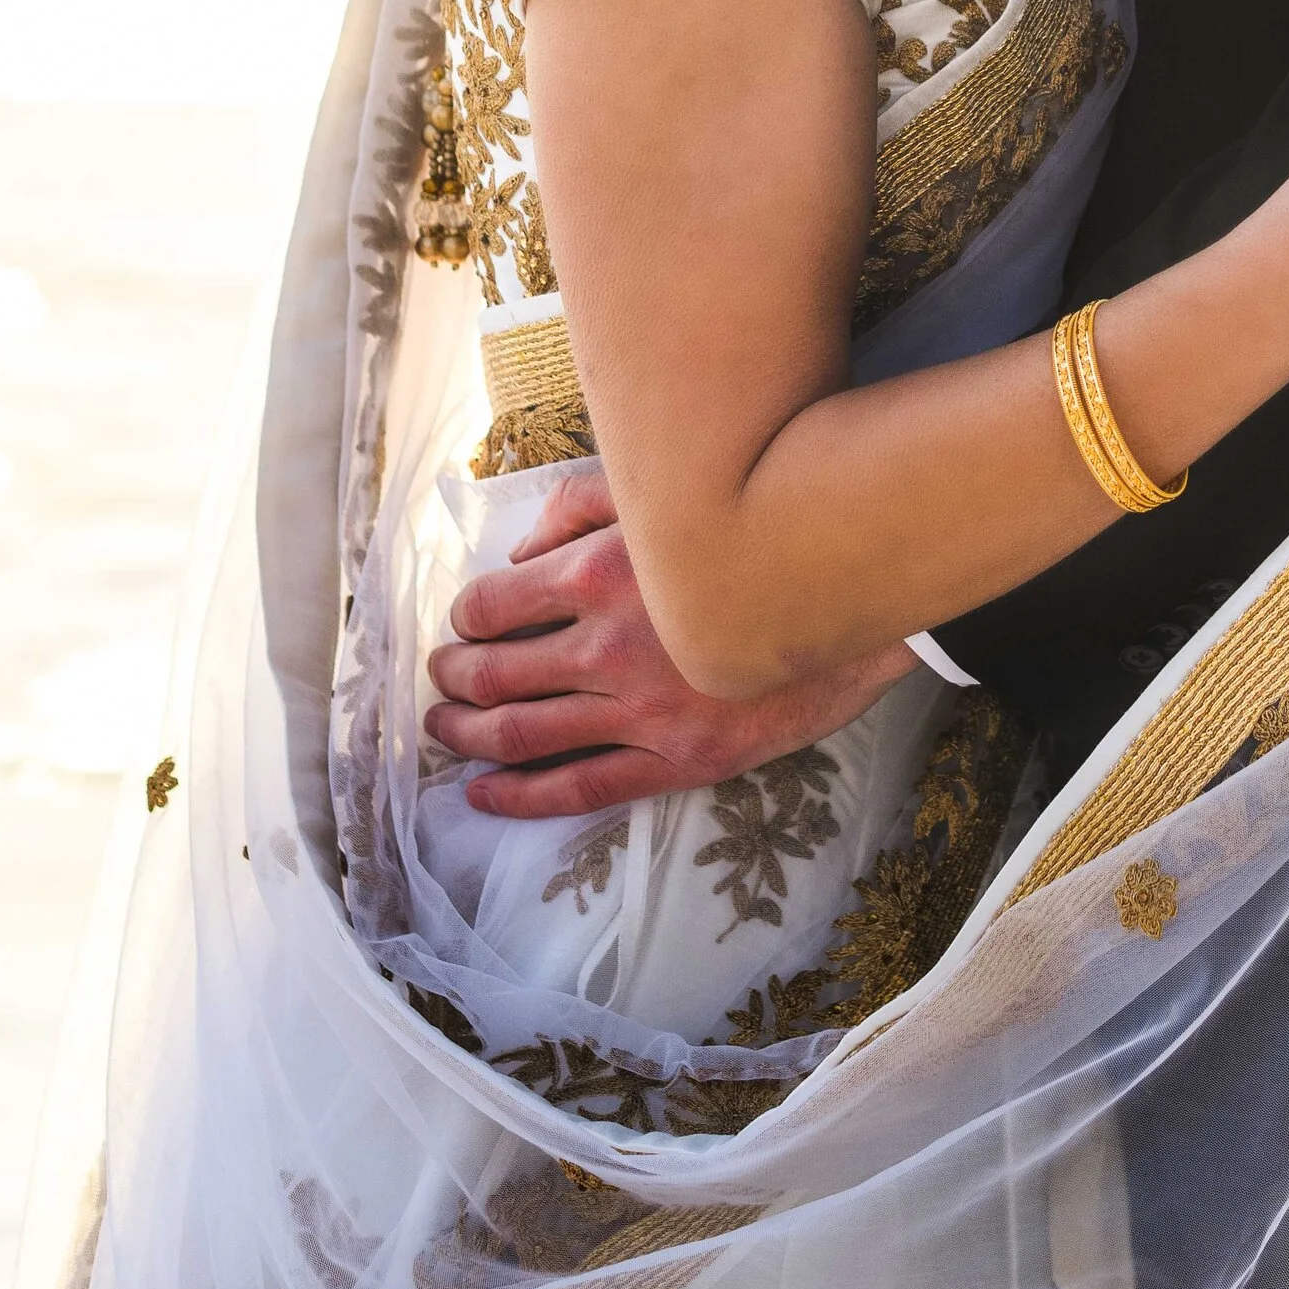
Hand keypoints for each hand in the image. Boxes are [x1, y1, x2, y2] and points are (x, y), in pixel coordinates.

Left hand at [424, 461, 918, 818]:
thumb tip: (518, 553)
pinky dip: (519, 798)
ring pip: (521, 735)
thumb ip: (579, 506)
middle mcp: (606, 648)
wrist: (849, 591)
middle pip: (494, 674)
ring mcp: (640, 712)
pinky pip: (578, 789)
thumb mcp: (661, 491)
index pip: (490, 606)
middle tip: (439, 678)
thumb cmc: (751, 528)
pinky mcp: (676, 761)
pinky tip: (483, 794)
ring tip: (443, 729)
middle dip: (453, 677)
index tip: (461, 623)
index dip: (463, 617)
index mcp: (596, 573)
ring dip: (467, 735)